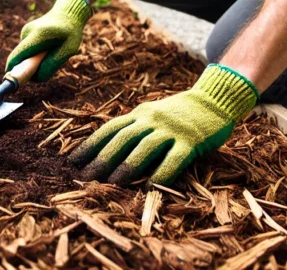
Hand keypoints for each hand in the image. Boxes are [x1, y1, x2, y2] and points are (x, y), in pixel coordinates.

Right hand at [5, 0, 92, 81]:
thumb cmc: (71, 32)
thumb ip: (52, 65)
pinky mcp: (25, 33)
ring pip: (23, 55)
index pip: (17, 56)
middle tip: (43, 69)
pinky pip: (27, 50)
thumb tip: (36, 78)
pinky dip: (34, 54)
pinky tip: (47, 48)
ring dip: (33, 61)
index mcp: (38, 35)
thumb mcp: (68, 50)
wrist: (68, 12)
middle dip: (26, 68)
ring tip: (51, 53)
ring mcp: (25, 32)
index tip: (12, 83)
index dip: (13, 70)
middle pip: (18, 57)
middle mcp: (27, 32)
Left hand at [69, 64, 258, 185]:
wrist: (214, 100)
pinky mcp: (192, 140)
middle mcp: (152, 119)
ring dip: (126, 167)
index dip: (89, 145)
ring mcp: (172, 129)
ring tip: (112, 184)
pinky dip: (162, 172)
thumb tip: (106, 154)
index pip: (109, 129)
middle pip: (122, 139)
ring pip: (144, 147)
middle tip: (85, 177)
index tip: (71, 162)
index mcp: (139, 114)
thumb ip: (134, 130)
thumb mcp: (152, 116)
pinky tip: (151, 186)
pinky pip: (174, 158)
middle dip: (102, 159)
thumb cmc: (178, 114)